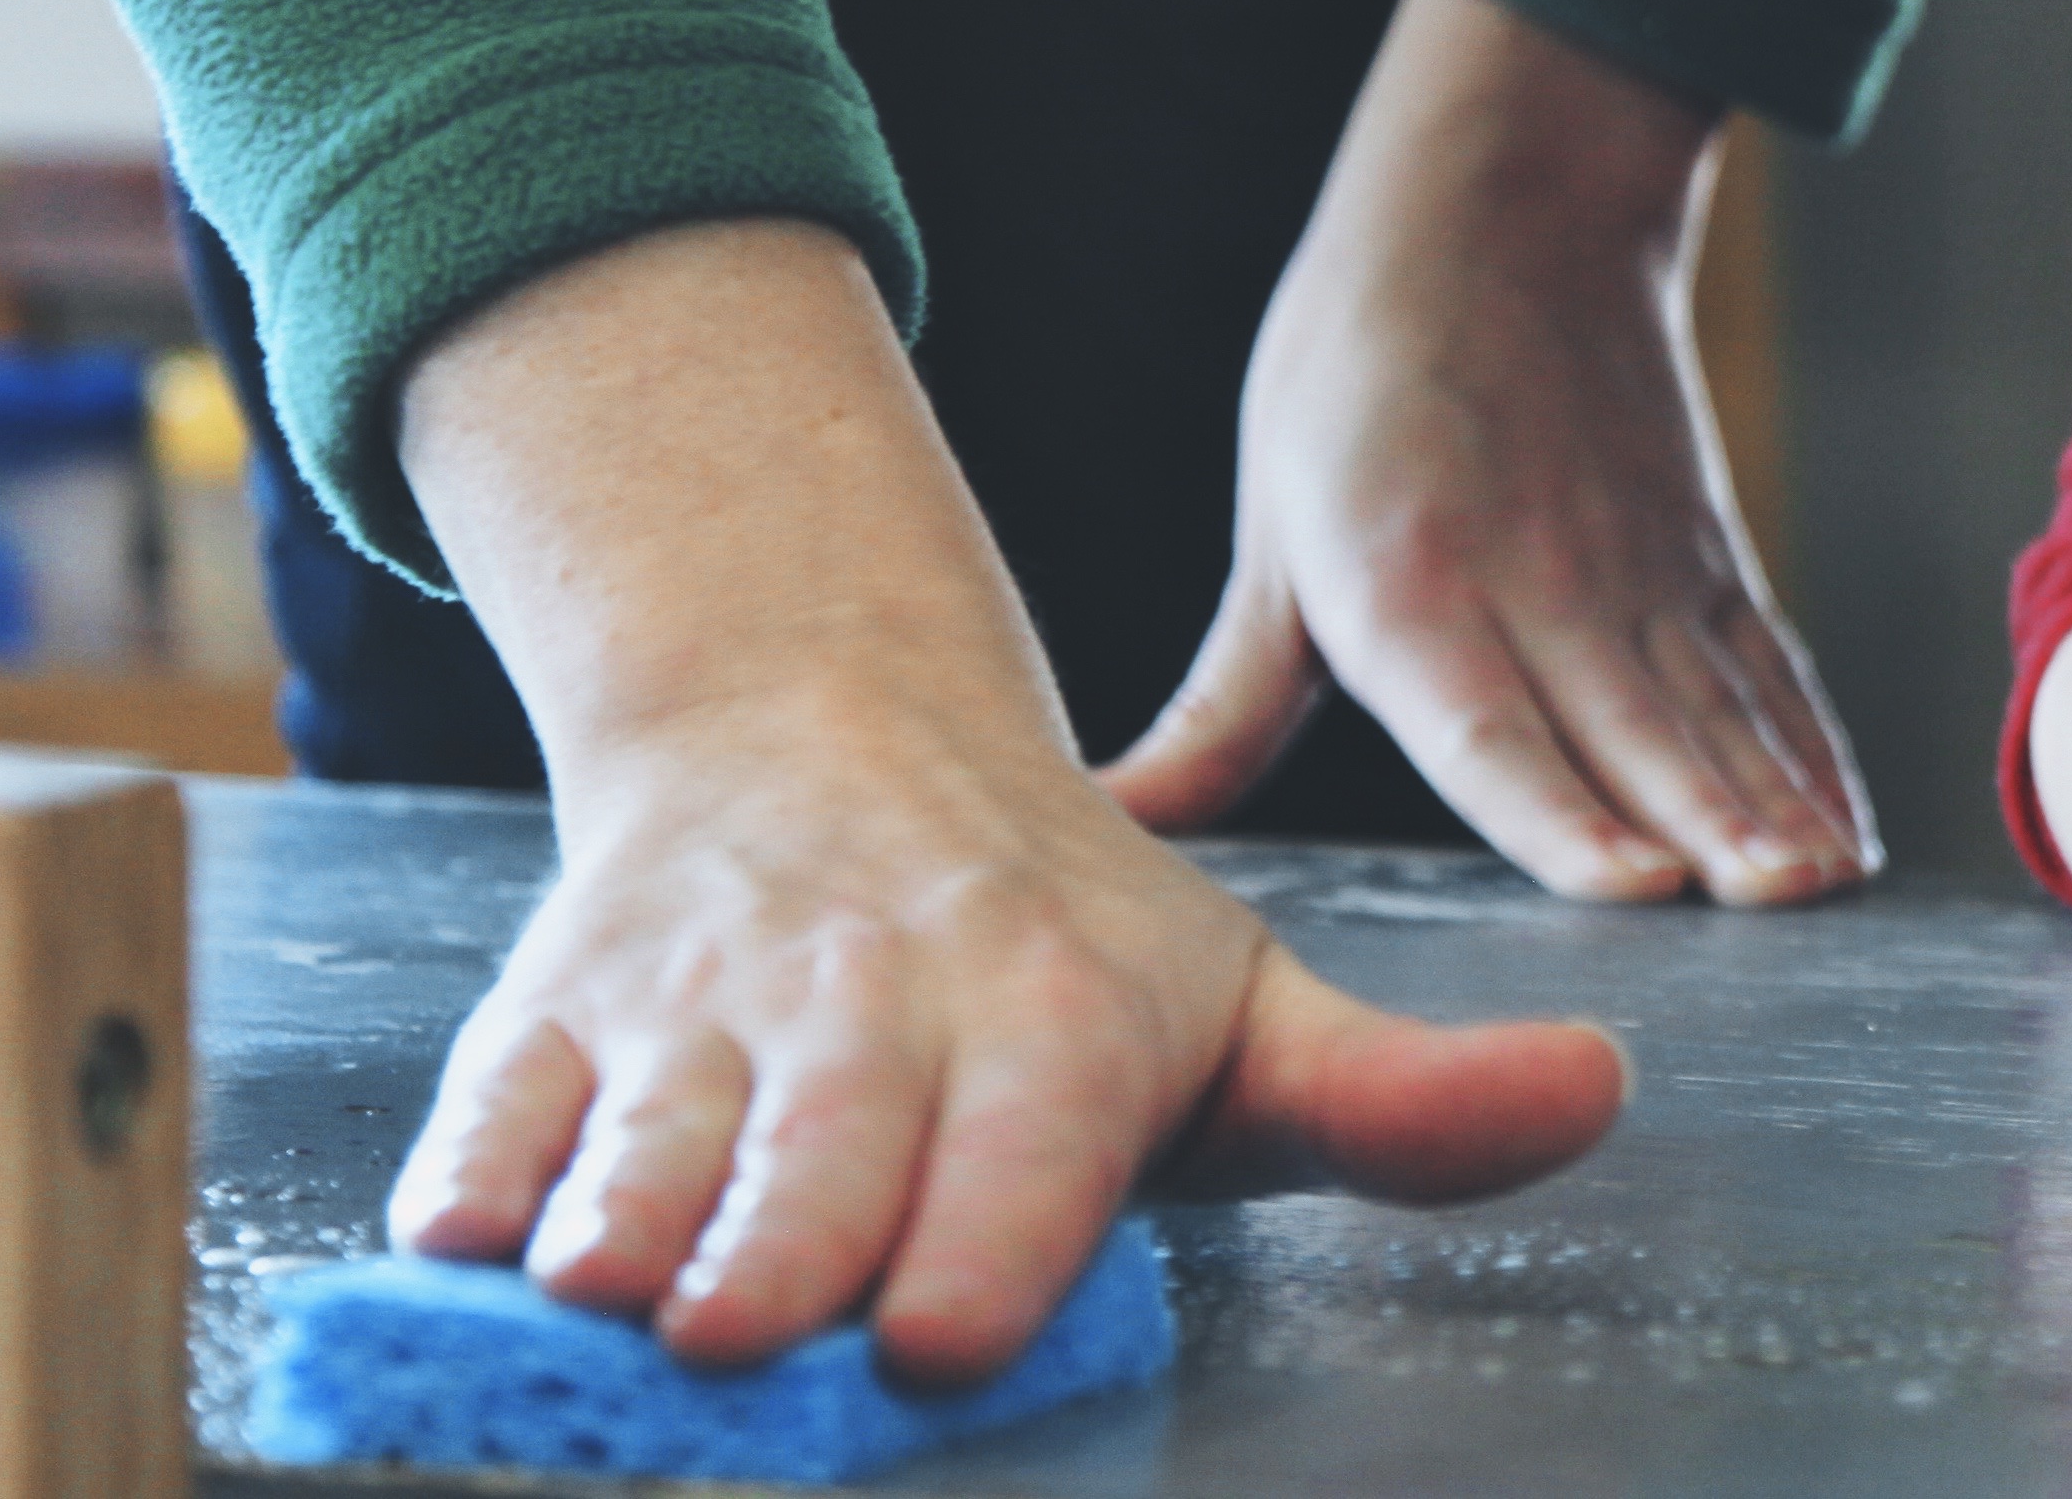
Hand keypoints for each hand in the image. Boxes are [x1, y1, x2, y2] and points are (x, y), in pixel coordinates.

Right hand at [386, 221, 1628, 1379]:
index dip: (981, 1238)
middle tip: (753, 1339)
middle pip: (808, 1160)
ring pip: (639, 1141)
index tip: (944, 1330)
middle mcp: (873, 1004)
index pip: (1023, 1135)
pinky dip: (474, 1181)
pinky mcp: (555, 1015)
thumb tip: (1597, 1092)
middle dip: (774, 1258)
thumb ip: (1400, 1097)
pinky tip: (477, 1241)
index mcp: (1055, 1015)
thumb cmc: (1058, 934)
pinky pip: (491, 1113)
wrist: (824, 733)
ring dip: (616, 1230)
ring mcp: (702, 1010)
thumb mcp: (1244, 1002)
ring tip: (614, 1299)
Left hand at [1104, 0, 1874, 908]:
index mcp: (1413, 584)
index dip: (1562, 810)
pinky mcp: (1708, 560)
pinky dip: (1811, 755)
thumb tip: (1117, 817)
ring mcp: (1643, 573)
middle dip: (1712, 822)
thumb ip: (1224, 708)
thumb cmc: (1360, 371)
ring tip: (1824, 887)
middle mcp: (1543, 585)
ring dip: (1779, 803)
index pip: (1490, 723)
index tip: (1634, 884)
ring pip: (1720, 707)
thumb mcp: (1274, 533)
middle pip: (1637, 726)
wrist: (1507, 206)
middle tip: (1774, 905)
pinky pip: (1768, 672)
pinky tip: (1845, 839)